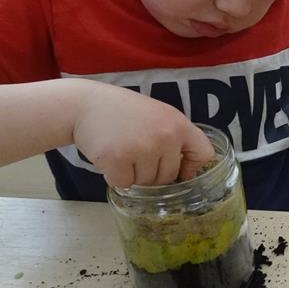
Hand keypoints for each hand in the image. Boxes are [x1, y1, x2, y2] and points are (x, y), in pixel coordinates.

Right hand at [73, 84, 215, 187]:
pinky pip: (124, 183)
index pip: (204, 153)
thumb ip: (175, 137)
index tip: (180, 169)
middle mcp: (165, 136)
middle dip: (152, 172)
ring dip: (132, 174)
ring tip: (122, 150)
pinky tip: (110, 157)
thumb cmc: (123, 112)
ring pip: (146, 182)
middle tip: (135, 152)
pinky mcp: (118, 159)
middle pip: (169, 176)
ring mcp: (142, 148)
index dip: (191, 166)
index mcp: (179, 124)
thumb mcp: (158, 115)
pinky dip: (115, 176)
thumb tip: (187, 172)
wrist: (85, 104)